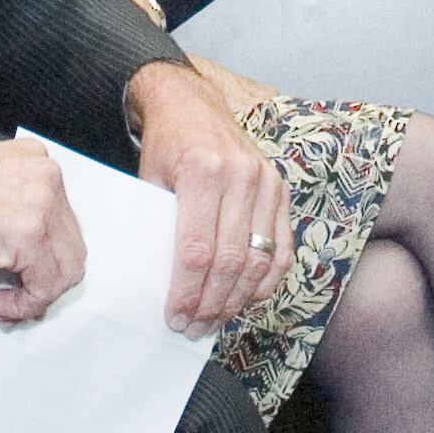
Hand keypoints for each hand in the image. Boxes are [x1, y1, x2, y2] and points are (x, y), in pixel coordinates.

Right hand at [0, 136, 87, 324]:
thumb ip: (15, 207)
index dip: (46, 256)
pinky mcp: (28, 237)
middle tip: (19, 296)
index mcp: (36, 162)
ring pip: (66, 269)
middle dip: (46, 279)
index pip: (63, 220)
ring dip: (36, 295)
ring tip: (6, 302)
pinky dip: (24, 304)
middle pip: (71, 245)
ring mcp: (42, 205)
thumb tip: (26, 253)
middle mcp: (46, 178)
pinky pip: (45, 286)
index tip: (27, 275)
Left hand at [130, 60, 289, 334]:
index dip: (186, 293)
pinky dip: (268, 281)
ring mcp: (267, 182)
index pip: (196, 251)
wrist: (193, 104)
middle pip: (230, 261)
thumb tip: (159, 288)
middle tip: (193, 327)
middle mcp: (241, 175)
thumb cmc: (166, 147)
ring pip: (259, 260)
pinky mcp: (281, 189)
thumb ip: (159, 228)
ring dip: (238, 299)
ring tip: (215, 319)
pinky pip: (283, 248)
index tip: (174, 317)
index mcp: (202, 171)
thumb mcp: (150, 181)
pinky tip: (247, 299)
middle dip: (210, 304)